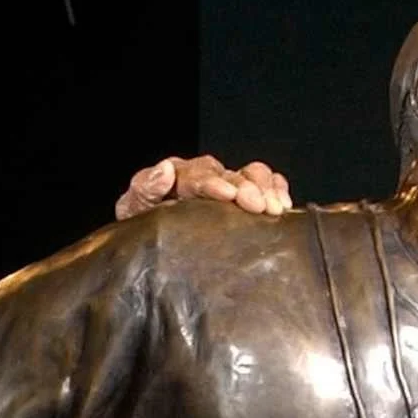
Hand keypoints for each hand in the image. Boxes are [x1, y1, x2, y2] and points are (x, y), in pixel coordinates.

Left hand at [114, 155, 292, 219]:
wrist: (147, 247)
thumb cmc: (140, 229)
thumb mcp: (134, 211)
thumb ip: (145, 190)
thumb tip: (164, 170)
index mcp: (176, 177)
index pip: (197, 174)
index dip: (213, 183)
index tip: (227, 195)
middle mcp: (203, 177)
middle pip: (229, 174)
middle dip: (246, 186)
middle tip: (258, 205)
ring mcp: (225, 186)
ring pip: (250, 174)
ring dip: (265, 188)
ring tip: (275, 208)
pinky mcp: (241, 199)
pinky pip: (265, 182)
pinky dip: (276, 187)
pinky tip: (283, 203)